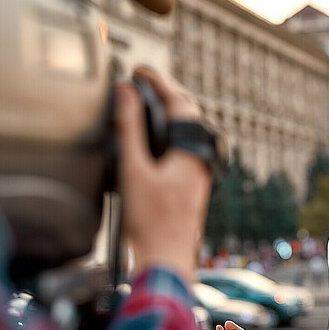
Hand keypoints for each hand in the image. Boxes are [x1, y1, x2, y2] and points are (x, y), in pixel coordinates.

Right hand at [115, 66, 210, 280]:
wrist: (166, 261)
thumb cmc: (150, 222)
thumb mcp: (133, 170)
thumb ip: (129, 129)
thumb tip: (127, 93)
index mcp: (191, 152)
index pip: (179, 103)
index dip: (159, 81)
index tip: (140, 69)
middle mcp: (201, 160)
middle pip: (191, 114)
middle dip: (169, 93)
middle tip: (146, 81)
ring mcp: (200, 173)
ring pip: (191, 131)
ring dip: (172, 112)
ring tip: (150, 102)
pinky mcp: (193, 185)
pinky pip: (187, 146)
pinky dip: (172, 132)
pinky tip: (157, 139)